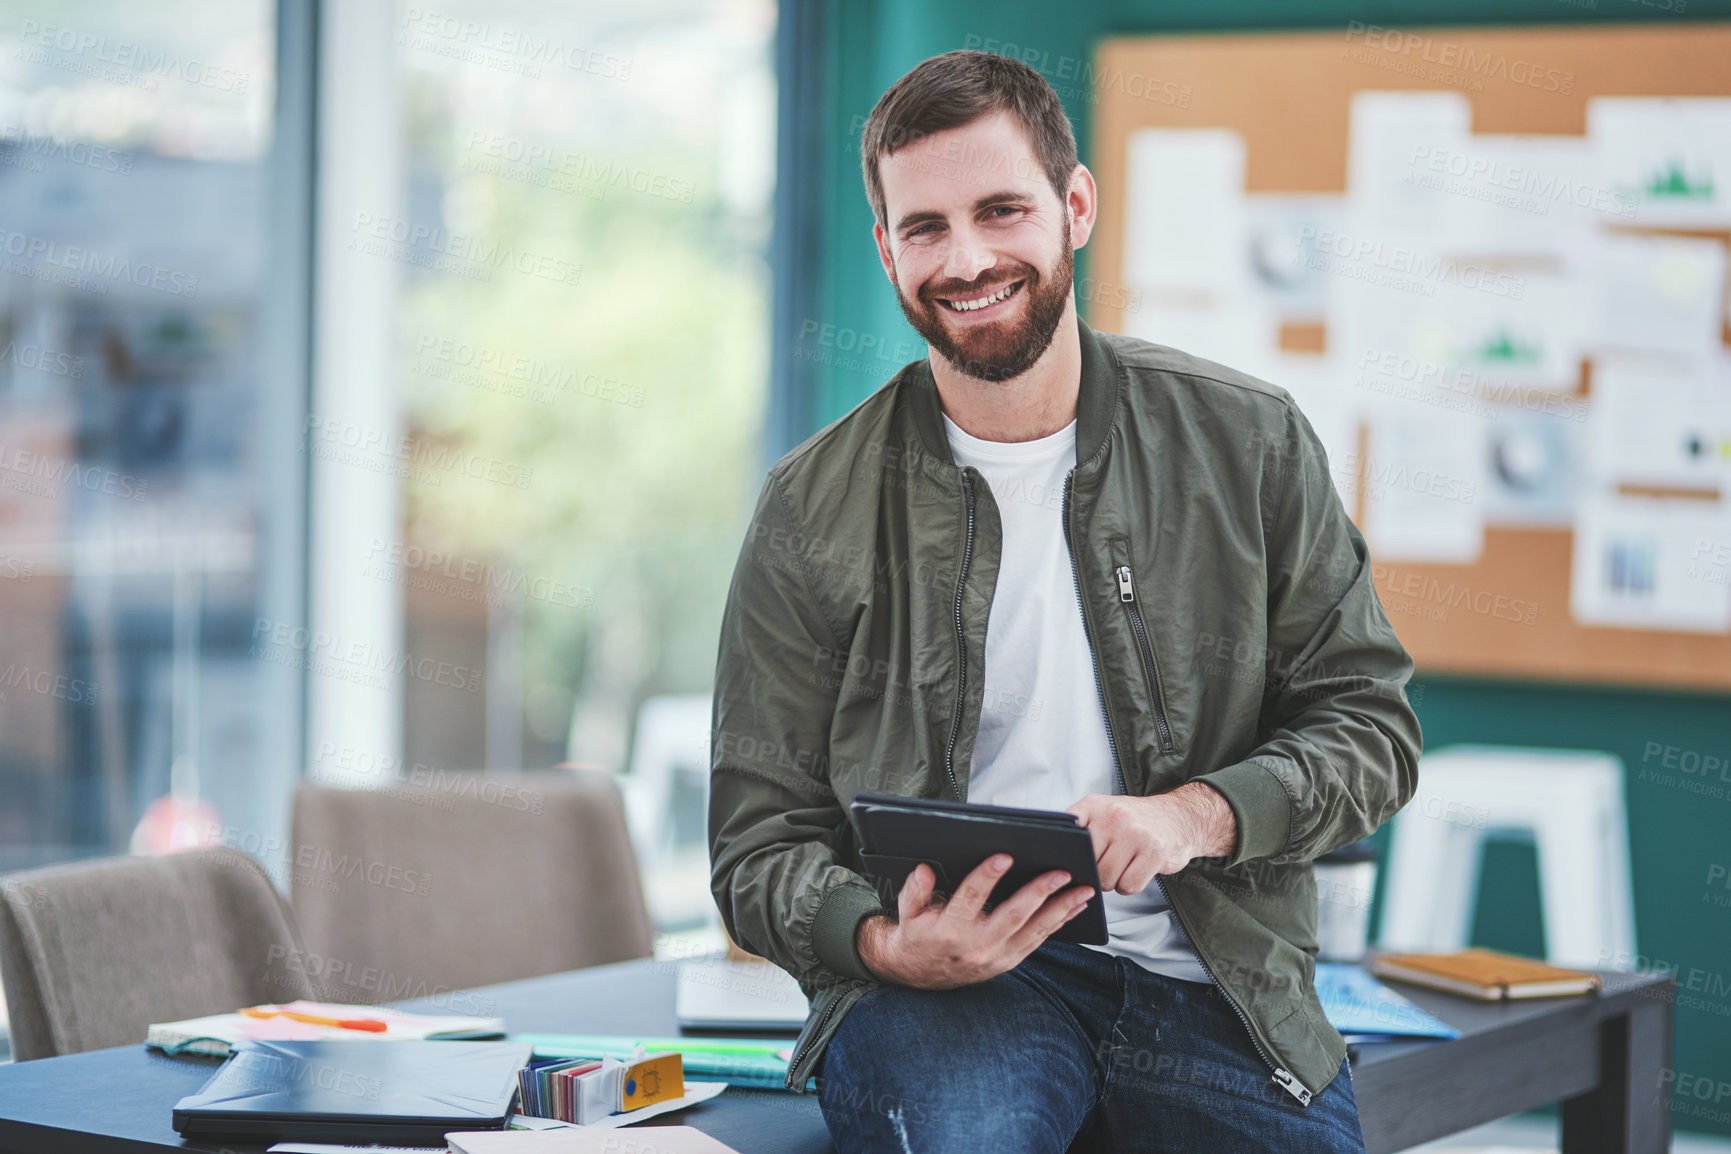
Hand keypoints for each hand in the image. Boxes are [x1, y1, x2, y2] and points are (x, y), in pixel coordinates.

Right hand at [854, 855, 1094, 989]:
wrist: (921, 976)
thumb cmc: (918, 936)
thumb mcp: (908, 913)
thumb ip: (915, 890)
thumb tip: (925, 870)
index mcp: (949, 930)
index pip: (970, 898)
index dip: (986, 876)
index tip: (1004, 856)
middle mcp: (976, 946)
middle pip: (1013, 915)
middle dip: (1039, 892)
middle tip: (1060, 872)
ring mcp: (996, 957)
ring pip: (1034, 930)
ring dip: (1061, 909)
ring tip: (1083, 890)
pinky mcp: (1009, 962)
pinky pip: (1038, 941)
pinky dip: (1059, 923)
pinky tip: (1074, 907)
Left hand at [1066, 782, 1236, 895]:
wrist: (1180, 818)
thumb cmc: (1135, 822)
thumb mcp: (1104, 812)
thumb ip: (1081, 829)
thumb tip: (1056, 860)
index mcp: (1093, 805)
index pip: (1066, 833)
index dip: (1065, 854)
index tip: (1068, 863)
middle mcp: (1113, 816)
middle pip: (1086, 863)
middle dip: (1094, 872)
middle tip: (1108, 862)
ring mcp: (1134, 833)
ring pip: (1106, 878)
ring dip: (1113, 881)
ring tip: (1124, 865)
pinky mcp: (1154, 852)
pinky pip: (1128, 885)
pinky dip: (1130, 885)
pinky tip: (1137, 870)